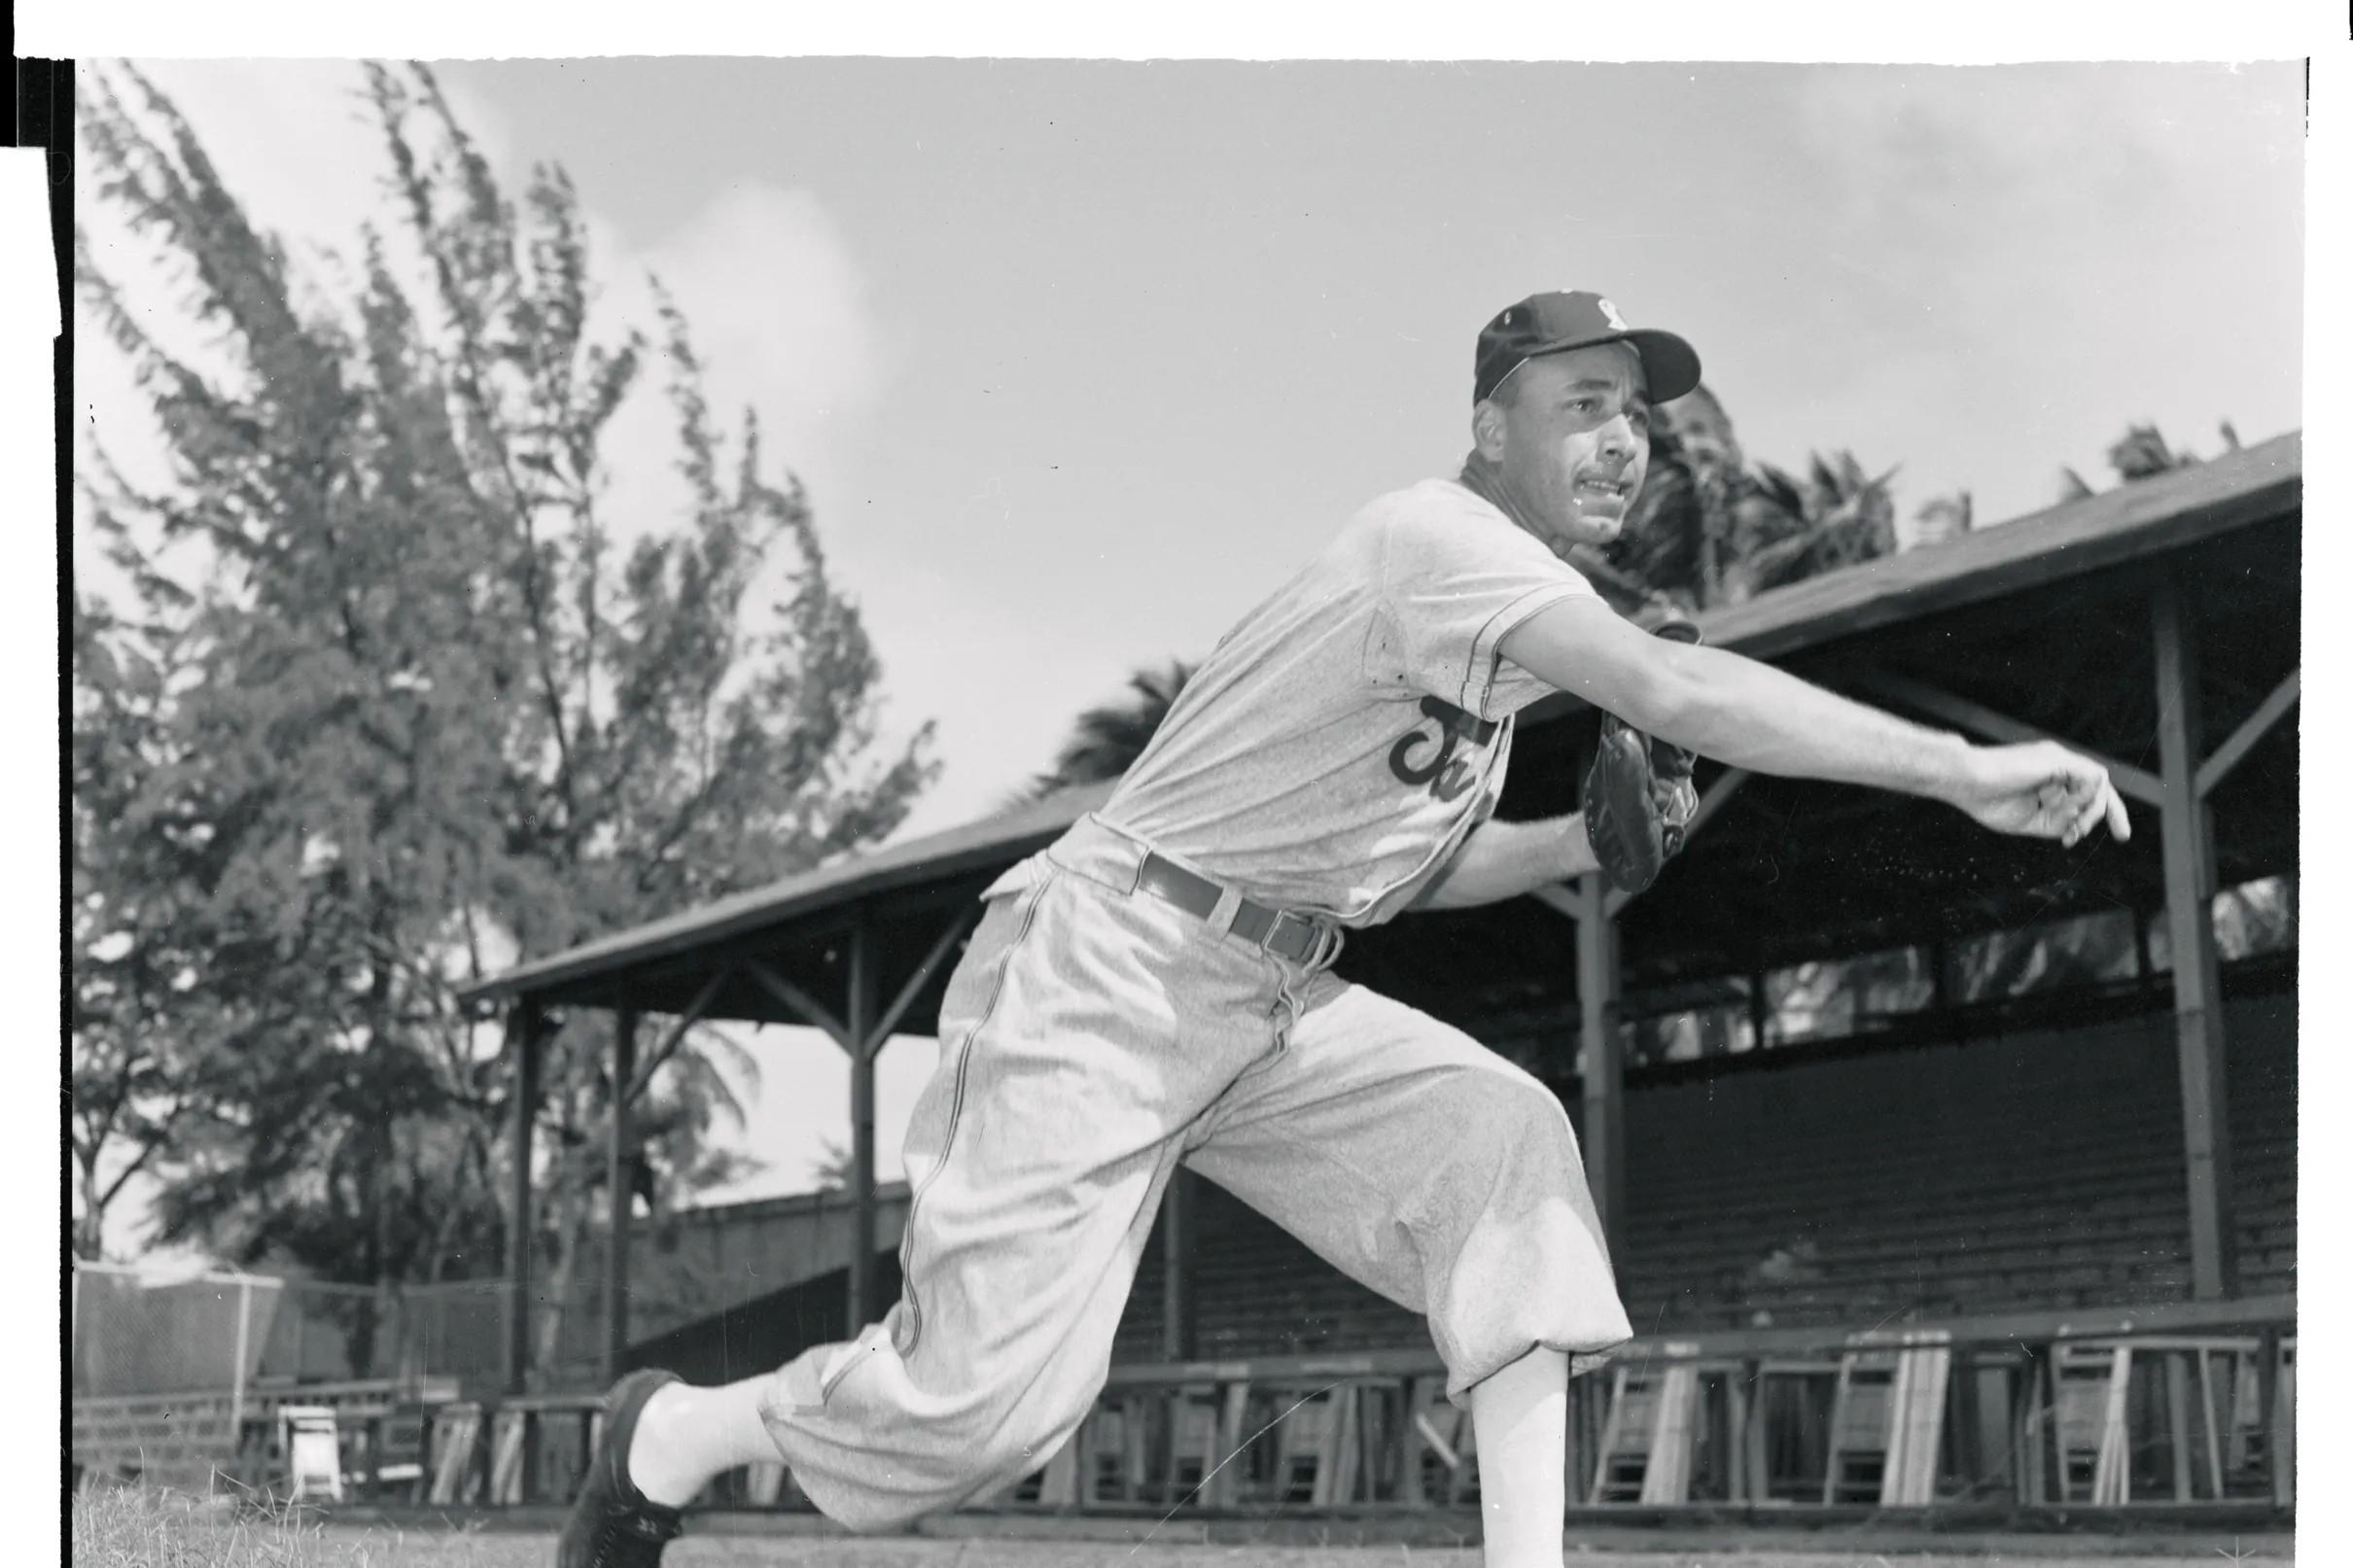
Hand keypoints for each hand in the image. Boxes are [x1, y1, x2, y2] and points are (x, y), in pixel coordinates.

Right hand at [1949, 741, 2131, 846]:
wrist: (1966, 782)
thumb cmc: (1986, 800)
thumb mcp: (2031, 821)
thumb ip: (2058, 823)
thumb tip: (2080, 825)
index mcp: (2049, 779)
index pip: (2087, 793)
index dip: (2104, 814)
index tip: (2118, 836)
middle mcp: (2058, 766)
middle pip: (2100, 788)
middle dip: (2115, 813)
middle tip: (2122, 836)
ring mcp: (2059, 760)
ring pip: (2098, 784)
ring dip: (2092, 812)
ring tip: (2070, 827)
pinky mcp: (2059, 759)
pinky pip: (2091, 778)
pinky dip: (2086, 799)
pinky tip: (2068, 809)